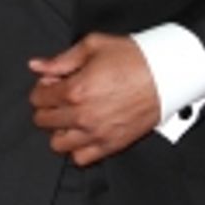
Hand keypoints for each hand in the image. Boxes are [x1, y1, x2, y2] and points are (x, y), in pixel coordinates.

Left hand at [28, 33, 159, 164]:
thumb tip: (37, 66)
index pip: (38, 98)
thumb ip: (61, 59)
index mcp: (76, 89)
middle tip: (61, 99)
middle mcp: (83, 115)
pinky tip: (84, 134)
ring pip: (58, 144)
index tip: (53, 84)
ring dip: (59, 131)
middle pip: (44, 121)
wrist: (167, 74)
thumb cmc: (134, 58)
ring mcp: (97, 133)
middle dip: (47, 108)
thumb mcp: (94, 46)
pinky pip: (81, 158)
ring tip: (70, 118)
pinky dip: (77, 149)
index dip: (42, 89)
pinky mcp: (111, 145)